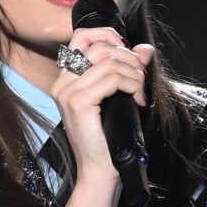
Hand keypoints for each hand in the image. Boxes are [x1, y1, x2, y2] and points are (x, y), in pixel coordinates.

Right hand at [50, 27, 152, 184]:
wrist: (100, 171)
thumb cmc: (108, 138)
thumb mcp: (118, 97)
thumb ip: (127, 69)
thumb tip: (144, 48)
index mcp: (66, 78)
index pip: (81, 37)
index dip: (107, 35)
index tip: (127, 50)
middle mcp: (62, 82)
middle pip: (98, 45)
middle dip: (128, 56)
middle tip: (140, 75)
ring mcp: (68, 92)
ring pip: (109, 62)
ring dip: (133, 73)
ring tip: (140, 90)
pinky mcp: (79, 102)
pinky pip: (112, 78)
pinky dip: (131, 84)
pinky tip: (137, 100)